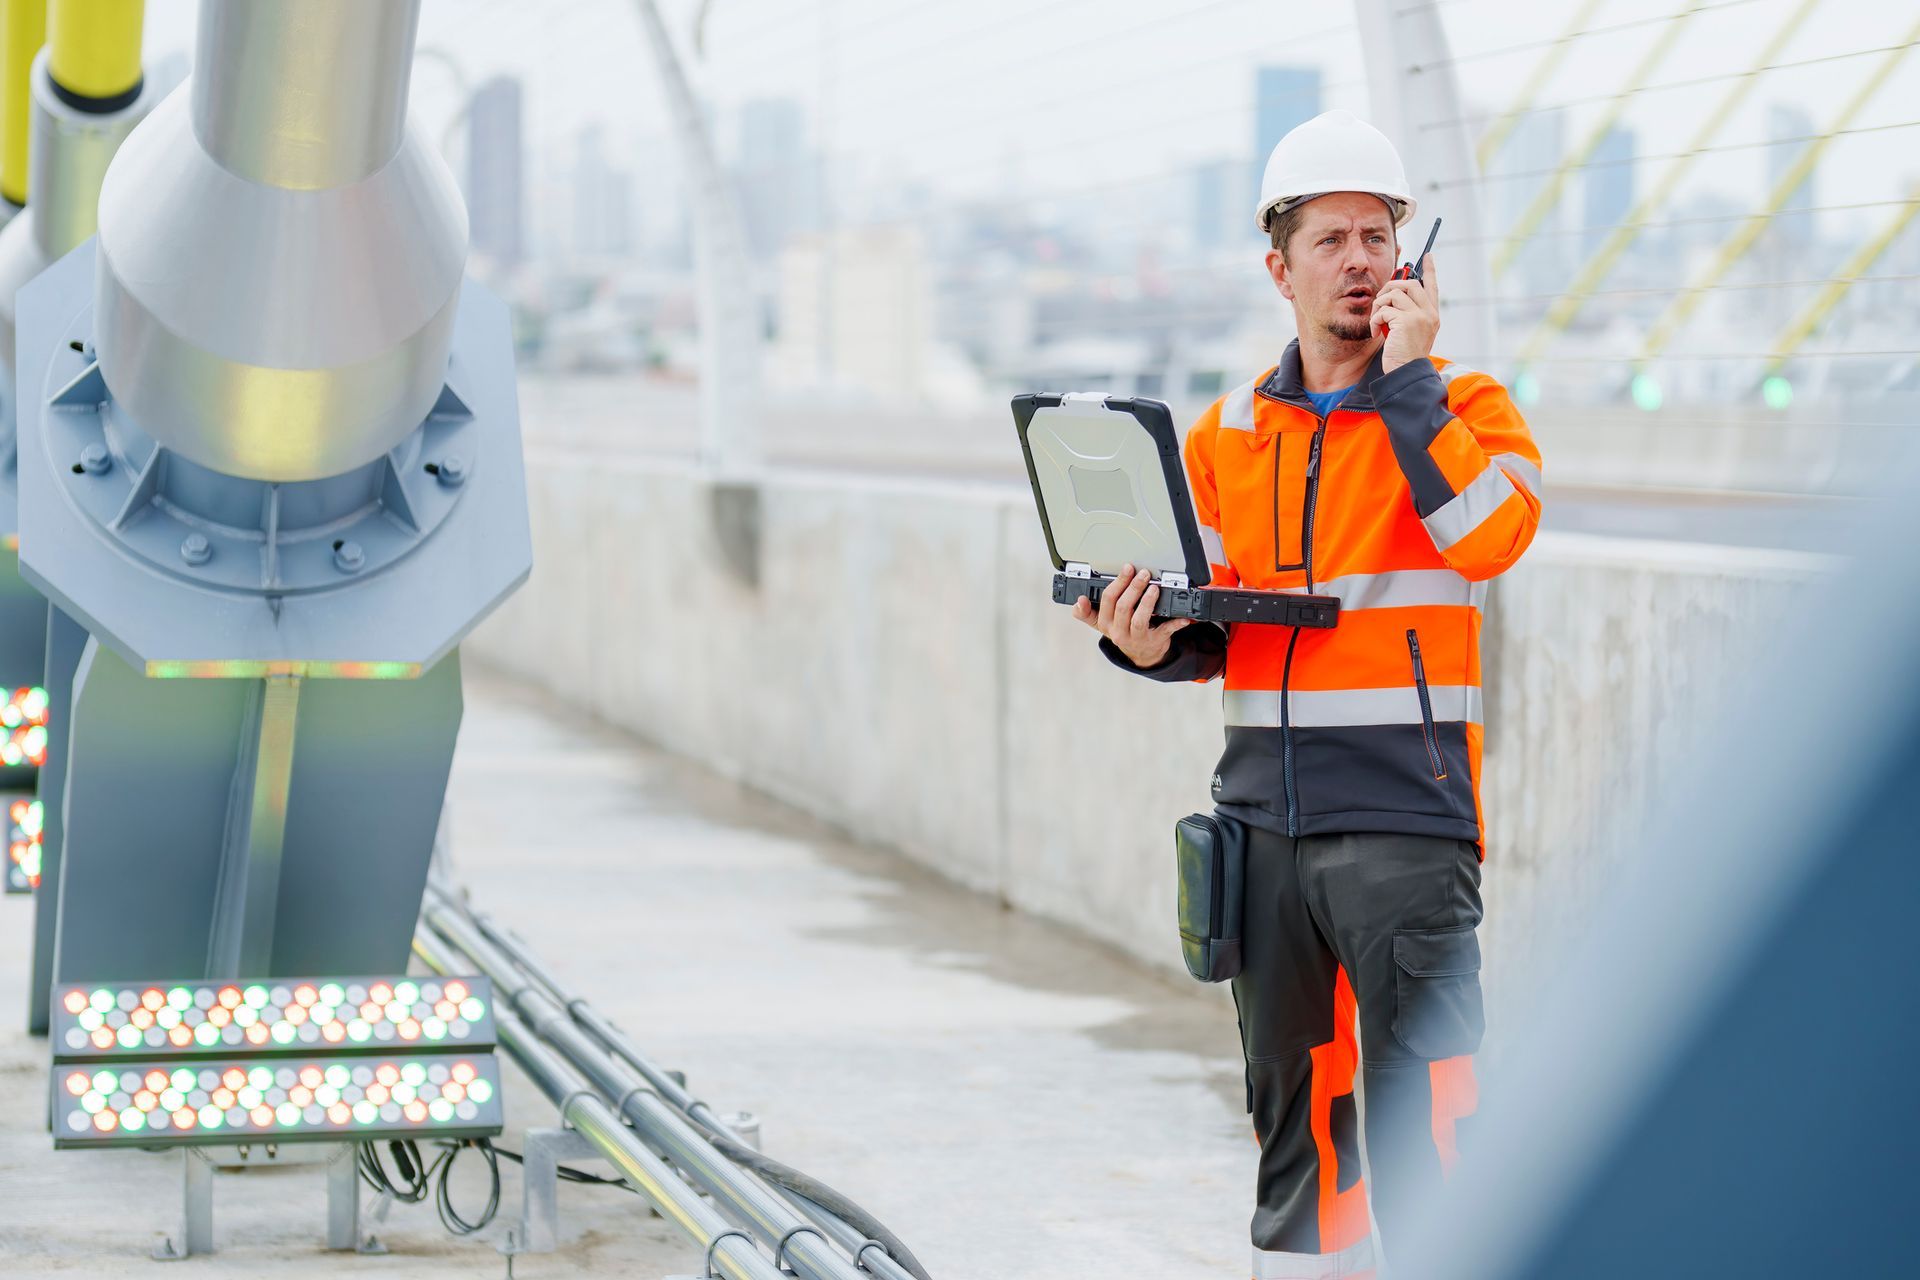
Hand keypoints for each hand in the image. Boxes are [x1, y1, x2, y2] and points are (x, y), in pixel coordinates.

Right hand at [1071, 563, 1191, 666]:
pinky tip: (1183, 616)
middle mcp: (1118, 632)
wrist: (1142, 654)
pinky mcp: (1154, 642)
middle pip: (1123, 607)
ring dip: (1147, 601)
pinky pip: (1165, 630)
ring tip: (1154, 587)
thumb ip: (1087, 613)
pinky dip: (1175, 622)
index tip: (1125, 569)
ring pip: (1139, 618)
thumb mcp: (1102, 623)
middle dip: (1133, 587)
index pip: (1106, 601)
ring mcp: (1136, 638)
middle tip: (1143, 573)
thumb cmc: (1123, 631)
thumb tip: (1077, 602)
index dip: (1114, 584)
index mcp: (1104, 624)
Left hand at [1371, 253, 1439, 373]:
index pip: (1433, 286)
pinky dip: (1375, 320)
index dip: (1430, 270)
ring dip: (1379, 305)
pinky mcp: (1406, 321)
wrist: (1406, 373)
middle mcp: (1429, 313)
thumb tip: (1393, 295)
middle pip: (1410, 284)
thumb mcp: (1410, 332)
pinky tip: (1377, 332)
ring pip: (1394, 294)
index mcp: (1432, 315)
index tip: (1428, 256)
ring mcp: (1419, 316)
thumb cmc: (1404, 356)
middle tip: (1380, 301)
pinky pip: (1384, 310)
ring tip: (1378, 321)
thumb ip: (1407, 314)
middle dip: (1390, 288)